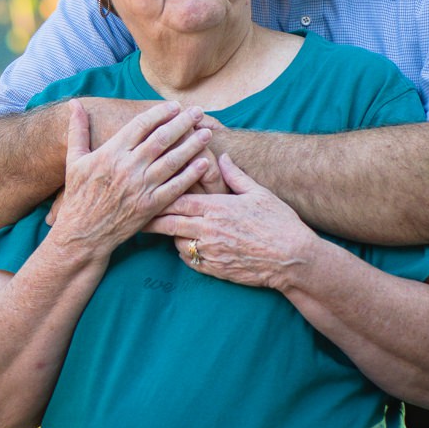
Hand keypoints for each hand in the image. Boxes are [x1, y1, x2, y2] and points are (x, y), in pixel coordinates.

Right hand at [48, 92, 225, 255]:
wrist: (81, 236)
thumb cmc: (78, 198)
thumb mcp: (74, 161)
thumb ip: (77, 130)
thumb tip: (74, 103)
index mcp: (111, 153)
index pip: (142, 124)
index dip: (161, 113)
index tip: (175, 106)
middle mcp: (128, 167)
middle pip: (162, 138)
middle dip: (183, 123)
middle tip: (198, 112)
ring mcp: (140, 188)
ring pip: (172, 160)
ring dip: (192, 145)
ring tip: (206, 133)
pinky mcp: (149, 207)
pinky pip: (175, 187)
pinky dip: (190, 174)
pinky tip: (203, 163)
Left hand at [156, 143, 316, 288]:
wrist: (291, 259)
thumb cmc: (279, 222)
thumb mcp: (258, 193)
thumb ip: (235, 175)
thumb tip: (222, 157)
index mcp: (218, 208)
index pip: (179, 200)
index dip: (161, 197)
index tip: (147, 193)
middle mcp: (209, 231)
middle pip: (170, 224)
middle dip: (153, 220)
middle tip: (137, 217)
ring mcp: (211, 252)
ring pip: (178, 243)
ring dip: (172, 236)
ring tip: (163, 230)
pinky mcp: (215, 270)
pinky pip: (190, 261)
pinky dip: (185, 253)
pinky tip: (185, 246)